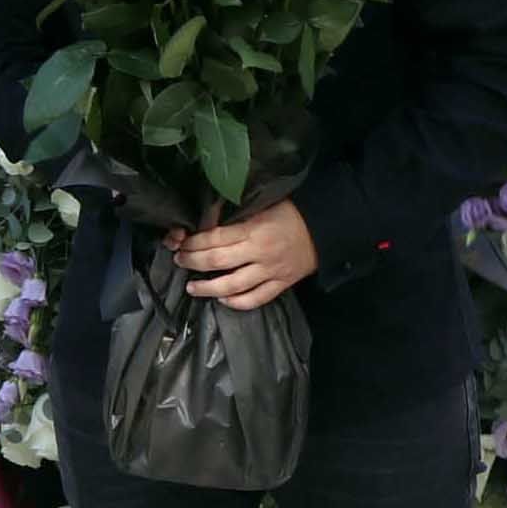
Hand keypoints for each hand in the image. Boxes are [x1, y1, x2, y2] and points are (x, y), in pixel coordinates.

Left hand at [170, 199, 319, 311]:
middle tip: (180, 262)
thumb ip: (237, 215)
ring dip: (208, 289)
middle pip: (218, 262)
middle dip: (193, 263)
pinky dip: (237, 302)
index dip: (194, 243)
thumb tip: (208, 219)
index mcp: (254, 229)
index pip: (215, 239)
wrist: (326, 228)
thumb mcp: (263, 205)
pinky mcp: (281, 284)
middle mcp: (260, 253)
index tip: (181, 244)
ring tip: (192, 288)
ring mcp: (271, 271)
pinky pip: (256, 299)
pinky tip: (223, 300)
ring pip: (233, 286)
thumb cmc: (292, 212)